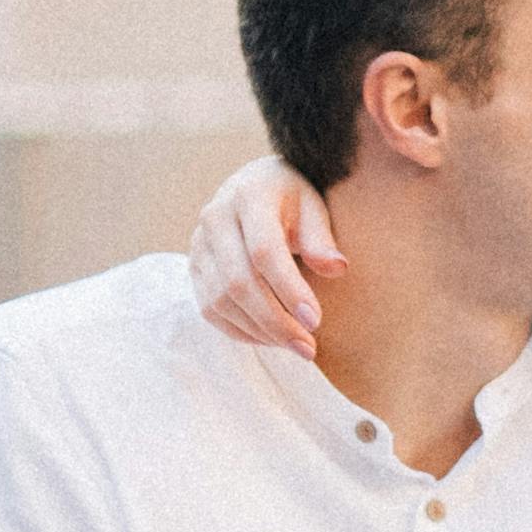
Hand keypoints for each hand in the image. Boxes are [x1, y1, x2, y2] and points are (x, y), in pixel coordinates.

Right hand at [188, 152, 335, 350]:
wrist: (254, 184)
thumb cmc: (291, 198)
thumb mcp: (313, 206)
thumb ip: (321, 238)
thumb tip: (336, 269)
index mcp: (248, 196)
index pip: (264, 251)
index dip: (289, 290)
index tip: (315, 321)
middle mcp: (215, 218)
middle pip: (239, 282)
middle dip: (275, 321)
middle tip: (308, 348)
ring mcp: (199, 245)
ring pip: (221, 300)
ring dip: (259, 331)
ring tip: (295, 344)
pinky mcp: (195, 267)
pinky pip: (211, 309)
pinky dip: (241, 330)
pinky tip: (271, 338)